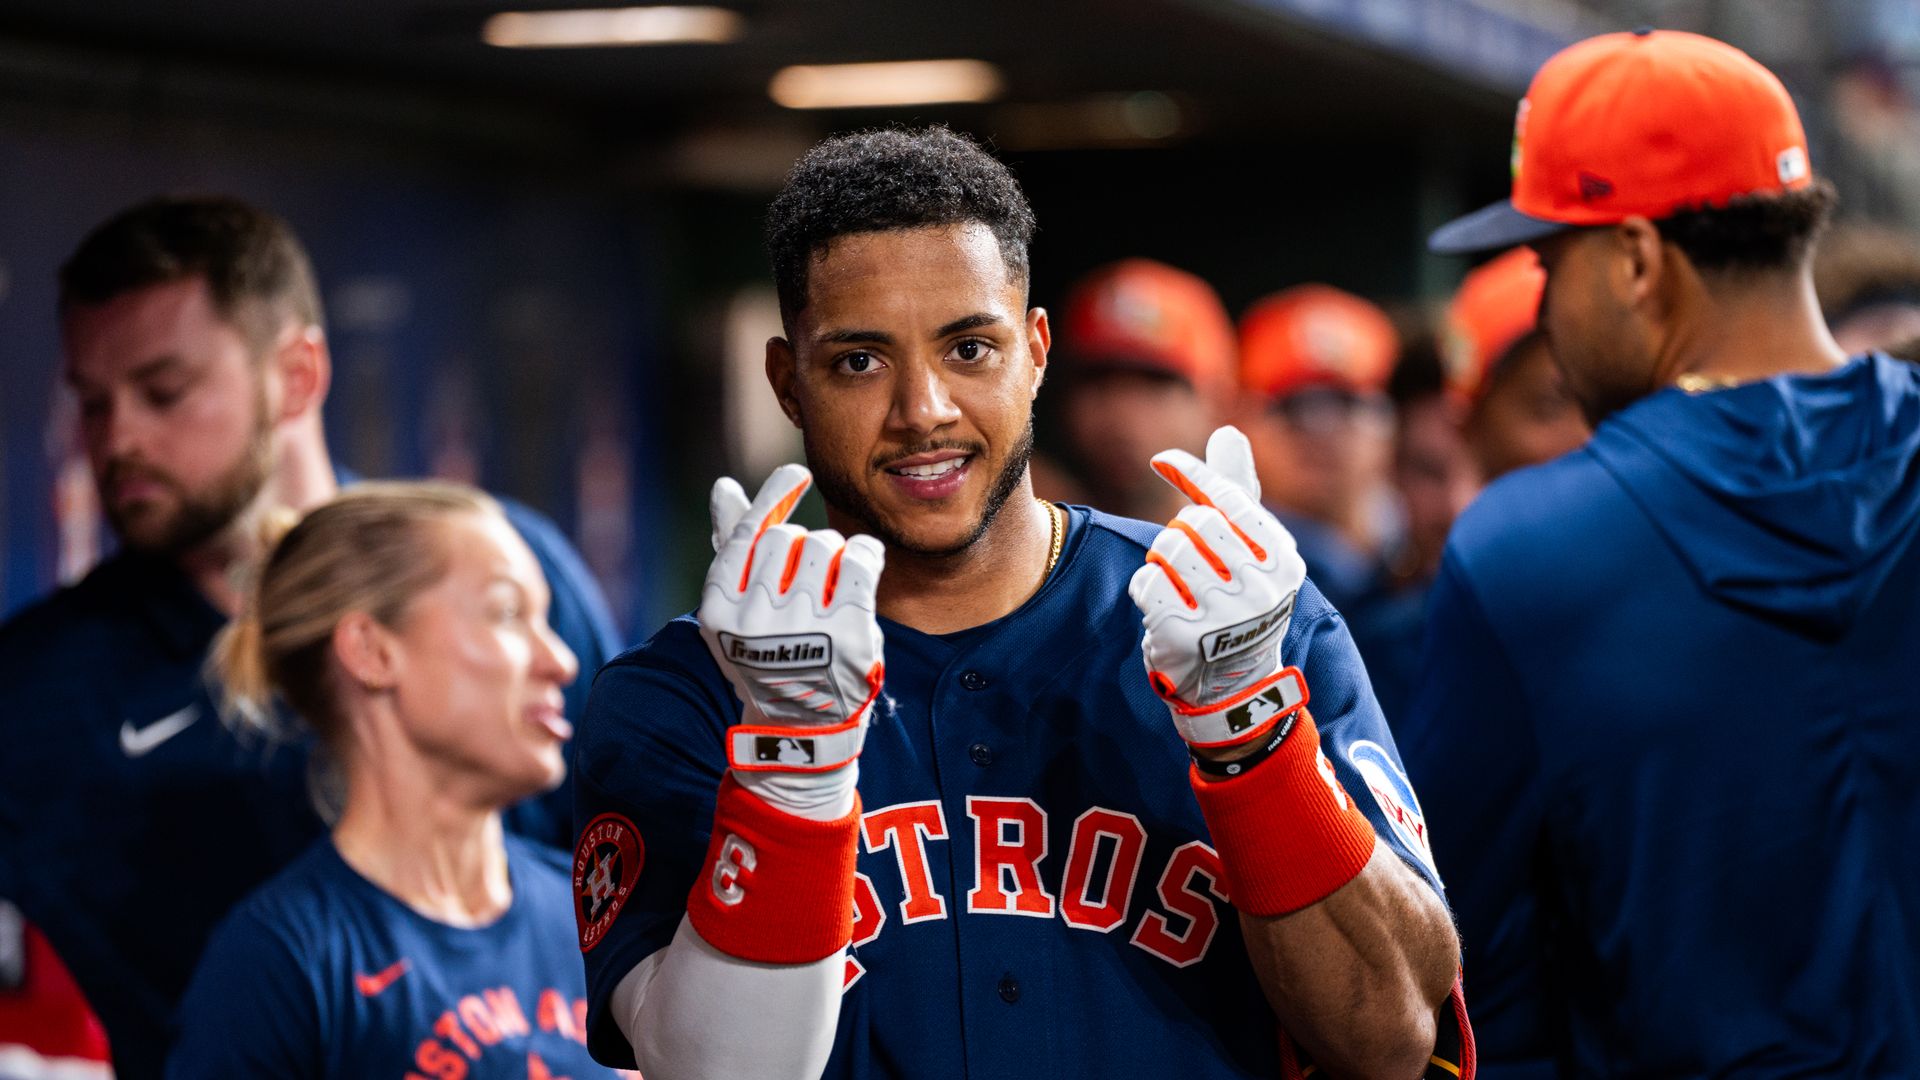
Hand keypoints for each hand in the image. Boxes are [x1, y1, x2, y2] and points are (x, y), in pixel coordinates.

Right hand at [699, 465, 885, 780]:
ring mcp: (803, 628)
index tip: (797, 473)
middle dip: (805, 547)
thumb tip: (725, 487)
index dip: (773, 498)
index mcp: (719, 611)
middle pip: (788, 539)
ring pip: (824, 546)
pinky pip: (860, 561)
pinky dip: (866, 555)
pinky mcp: (848, 634)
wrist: (803, 726)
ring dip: (834, 555)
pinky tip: (863, 566)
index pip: (746, 536)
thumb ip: (732, 546)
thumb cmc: (769, 654)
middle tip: (812, 577)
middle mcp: (755, 620)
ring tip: (832, 585)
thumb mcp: (738, 608)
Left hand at [1128, 426, 1308, 749]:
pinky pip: (1146, 582)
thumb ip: (1237, 491)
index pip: (1231, 498)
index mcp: (1282, 559)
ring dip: (1163, 561)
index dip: (1192, 474)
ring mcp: (1224, 615)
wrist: (1232, 681)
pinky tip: (1162, 606)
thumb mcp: (1250, 547)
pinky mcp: (1184, 635)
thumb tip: (1228, 432)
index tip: (1163, 460)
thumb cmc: (1240, 597)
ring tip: (1179, 585)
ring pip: (1168, 549)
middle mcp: (1261, 588)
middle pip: (1194, 522)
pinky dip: (1145, 588)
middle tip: (1188, 562)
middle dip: (1180, 534)